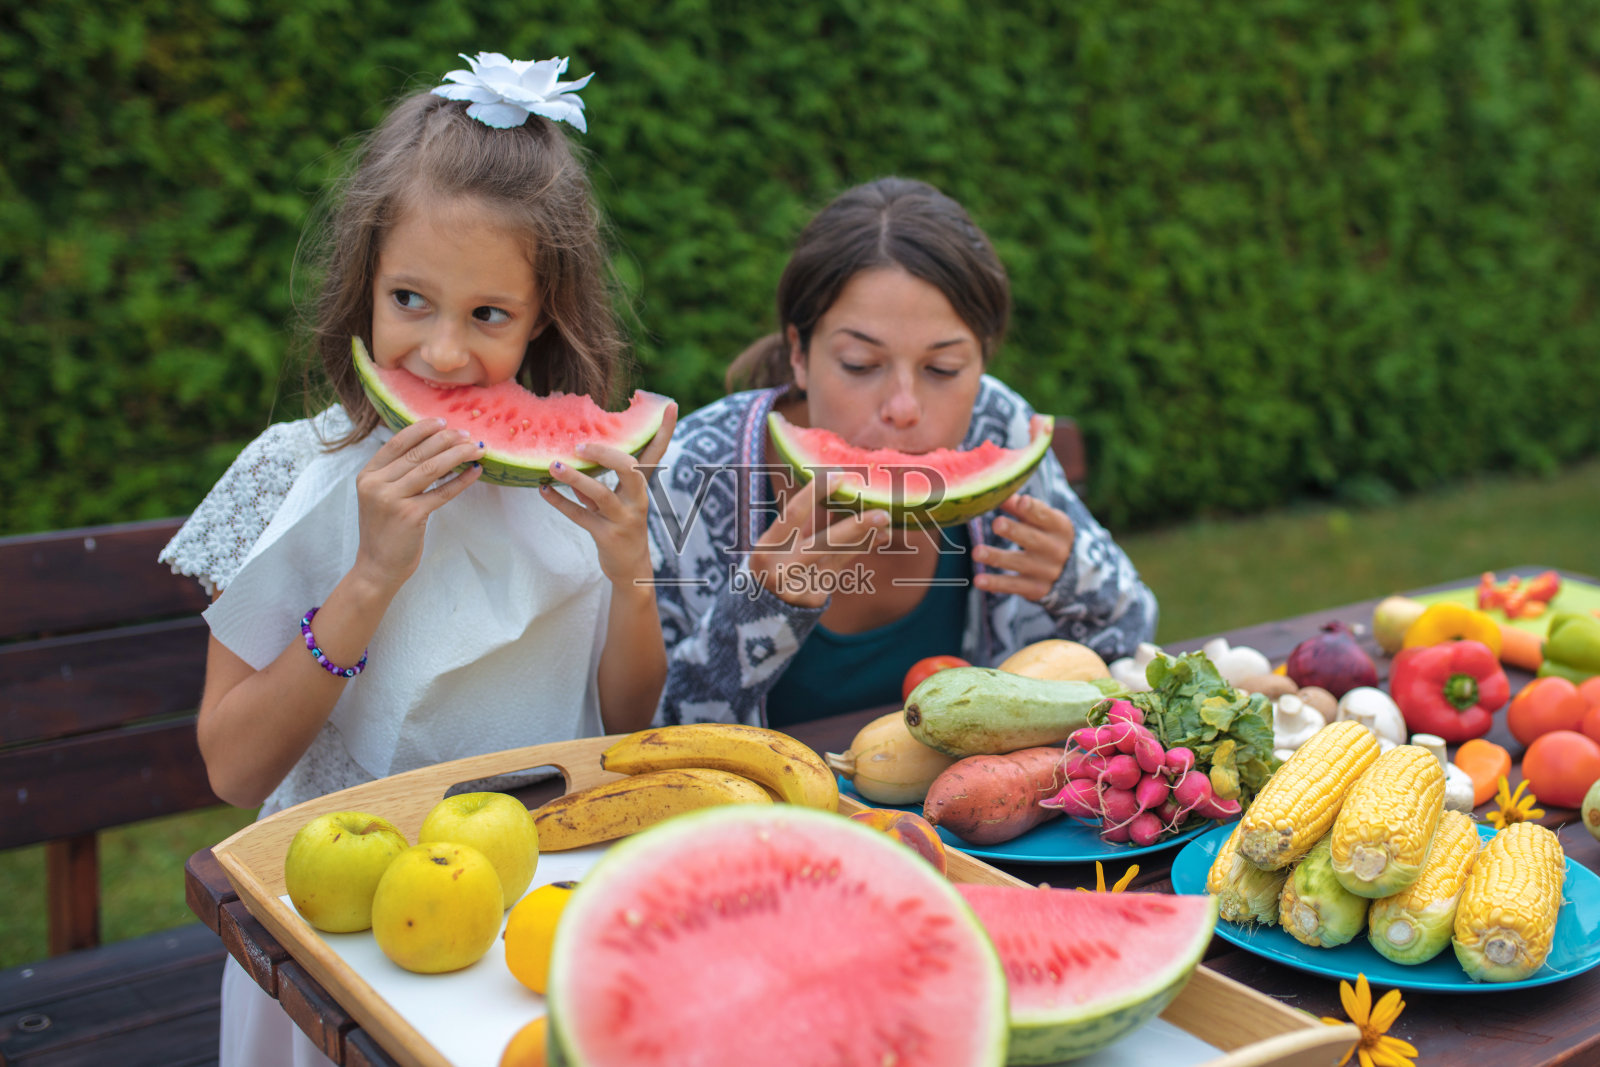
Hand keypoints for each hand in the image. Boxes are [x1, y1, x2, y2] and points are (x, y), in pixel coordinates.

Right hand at [352, 419, 483, 591]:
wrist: (378, 567)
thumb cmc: (385, 531)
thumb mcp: (381, 497)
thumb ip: (397, 474)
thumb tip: (435, 448)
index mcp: (367, 475)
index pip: (397, 443)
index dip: (422, 429)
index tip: (443, 421)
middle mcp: (376, 484)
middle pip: (417, 453)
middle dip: (446, 440)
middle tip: (467, 434)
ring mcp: (391, 500)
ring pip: (431, 468)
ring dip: (457, 455)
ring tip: (476, 449)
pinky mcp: (410, 516)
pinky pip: (442, 492)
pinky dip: (462, 481)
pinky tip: (476, 473)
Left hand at [540, 403, 678, 583]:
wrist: (632, 569)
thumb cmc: (622, 526)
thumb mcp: (616, 501)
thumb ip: (600, 481)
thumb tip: (574, 456)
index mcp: (642, 487)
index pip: (656, 453)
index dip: (665, 430)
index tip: (671, 404)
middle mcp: (637, 501)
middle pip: (629, 469)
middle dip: (606, 453)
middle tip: (580, 444)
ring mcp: (623, 519)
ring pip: (600, 494)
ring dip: (575, 478)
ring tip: (553, 465)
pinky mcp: (607, 536)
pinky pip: (580, 516)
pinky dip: (560, 502)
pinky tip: (543, 490)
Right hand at [749, 472, 888, 607]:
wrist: (766, 606)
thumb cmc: (775, 560)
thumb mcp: (781, 540)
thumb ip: (808, 521)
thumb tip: (840, 492)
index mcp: (768, 547)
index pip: (793, 515)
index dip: (814, 494)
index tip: (838, 476)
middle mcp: (782, 569)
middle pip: (824, 543)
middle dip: (855, 527)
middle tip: (880, 513)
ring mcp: (799, 587)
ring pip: (838, 556)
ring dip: (864, 538)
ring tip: (885, 523)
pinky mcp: (814, 598)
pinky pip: (840, 568)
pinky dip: (857, 550)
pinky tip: (876, 538)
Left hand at [972, 494, 1074, 601]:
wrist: (1070, 573)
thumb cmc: (1047, 536)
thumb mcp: (1041, 520)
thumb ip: (1021, 507)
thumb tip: (1000, 492)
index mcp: (1059, 527)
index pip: (1045, 516)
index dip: (1033, 509)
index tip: (1021, 502)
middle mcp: (1056, 549)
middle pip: (1032, 539)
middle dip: (1014, 531)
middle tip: (996, 524)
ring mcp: (1047, 571)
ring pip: (1019, 563)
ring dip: (997, 557)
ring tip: (977, 552)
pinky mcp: (1037, 589)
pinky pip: (1014, 586)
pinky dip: (996, 584)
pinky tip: (979, 581)